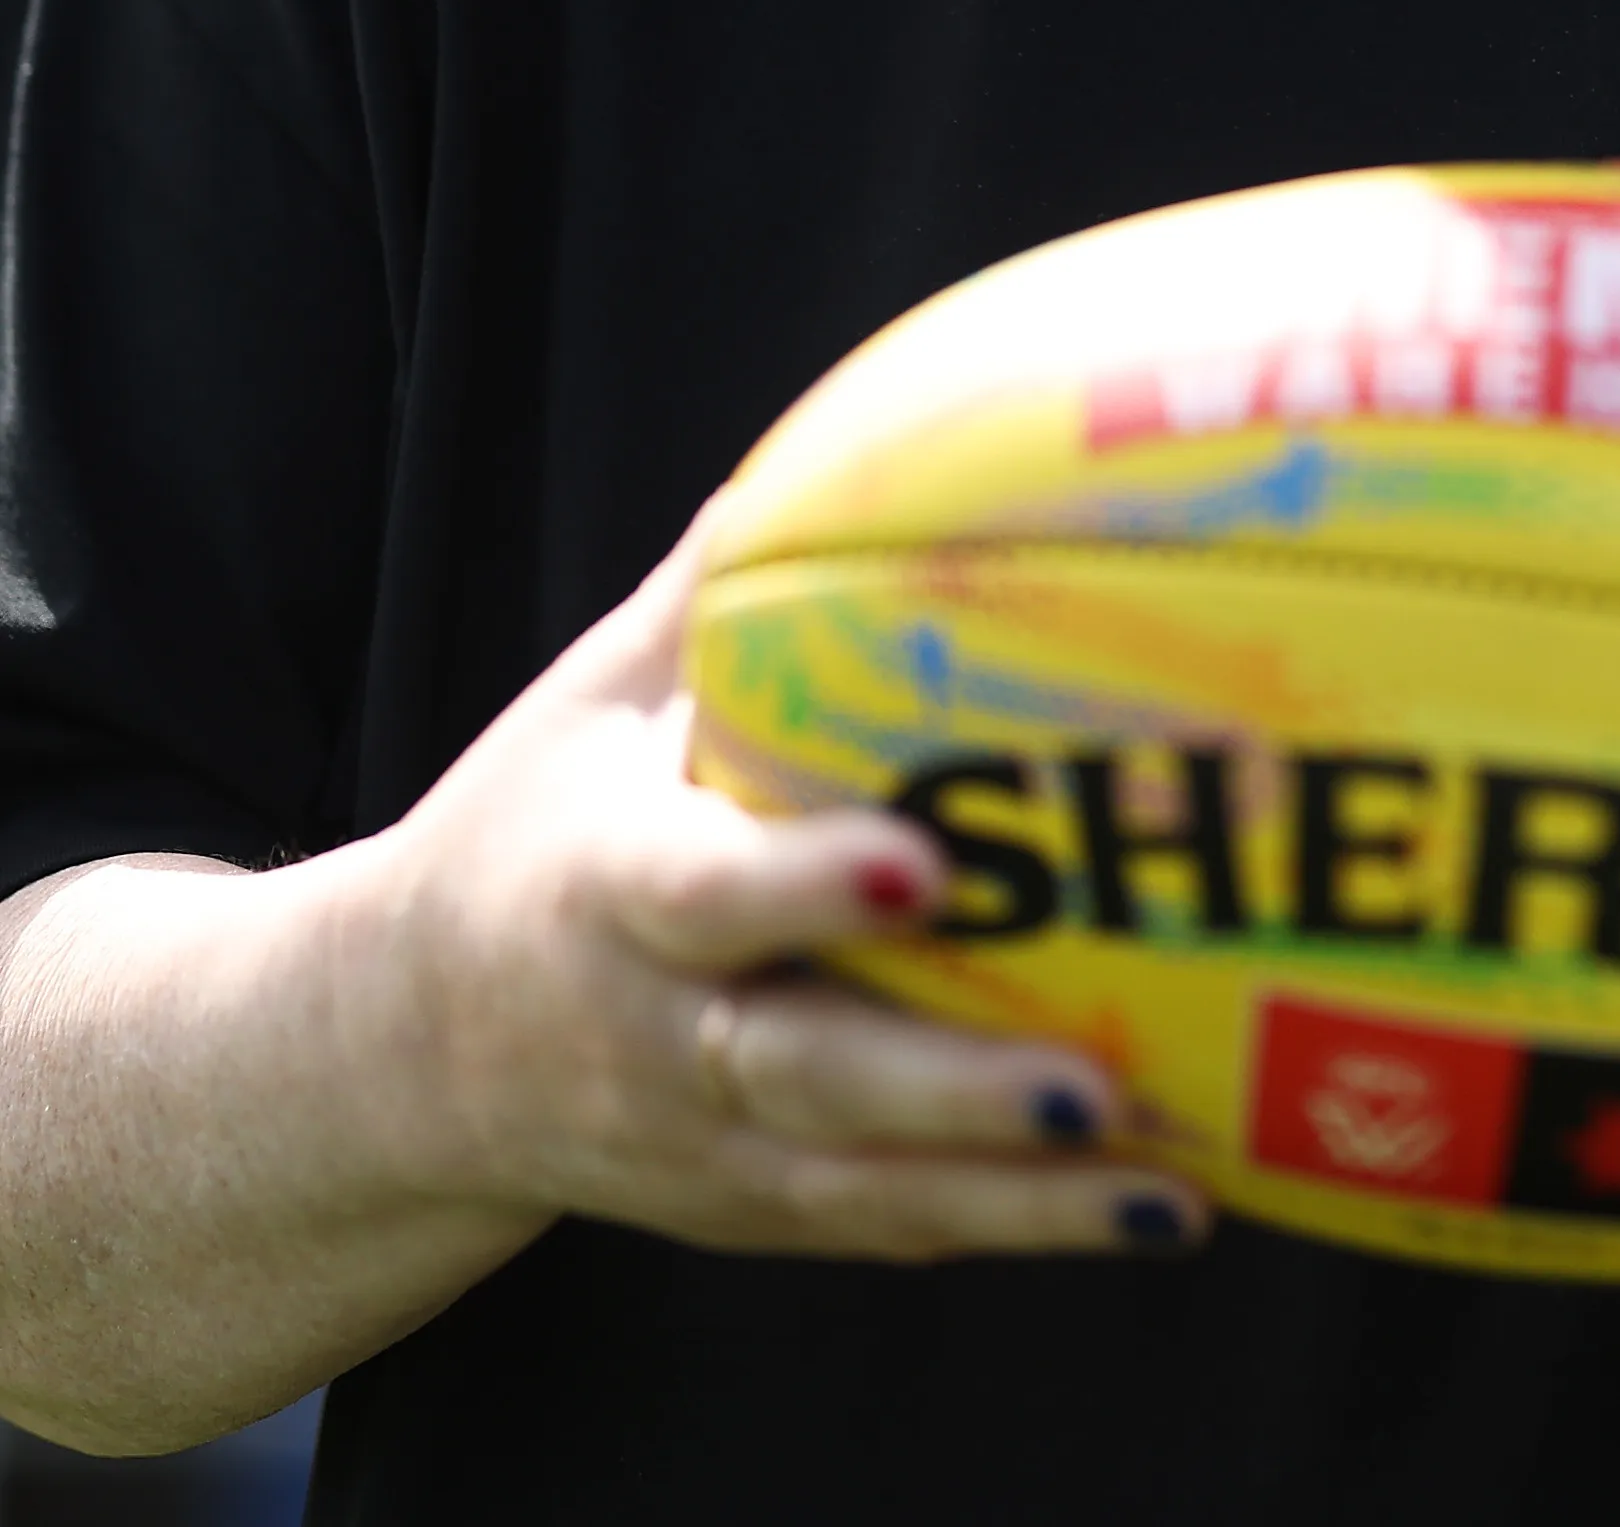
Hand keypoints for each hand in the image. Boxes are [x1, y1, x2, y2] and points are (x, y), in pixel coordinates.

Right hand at [356, 524, 1208, 1265]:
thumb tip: (830, 446)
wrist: (395, 1054)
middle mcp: (652, 1040)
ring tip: (1167, 1185)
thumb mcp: (590, 703)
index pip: (706, 895)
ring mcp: (701, 1150)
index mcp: (606, 894)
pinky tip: (1157, 1210)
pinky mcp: (749, 1213)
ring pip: (864, 1187)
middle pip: (802, 1077)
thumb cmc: (531, 832)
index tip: (928, 862)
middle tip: (1097, 1082)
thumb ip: (709, 591)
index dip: (808, 886)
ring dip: (1018, 1198)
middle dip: (949, 1092)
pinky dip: (1012, 1230)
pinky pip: (887, 1229)